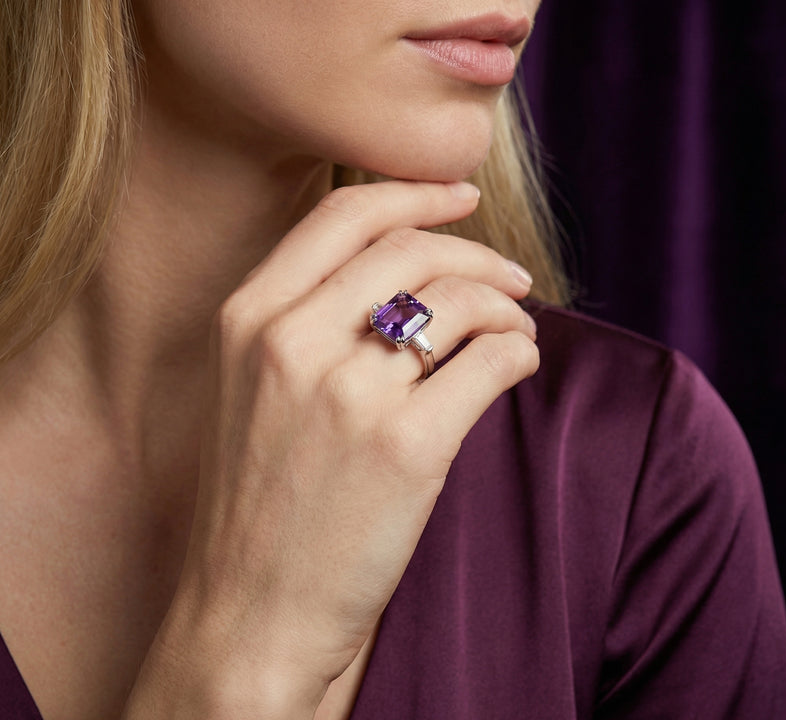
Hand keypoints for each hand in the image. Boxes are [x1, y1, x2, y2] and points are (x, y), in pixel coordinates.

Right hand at [124, 180, 538, 717]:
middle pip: (412, 249)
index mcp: (249, 317)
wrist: (252, 610)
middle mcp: (291, 341)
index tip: (459, 194)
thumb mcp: (253, 386)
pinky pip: (491, 361)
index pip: (343, 215)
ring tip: (517, 328)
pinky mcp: (405, 447)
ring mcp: (347, 393)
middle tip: (512, 276)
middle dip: (476, 252)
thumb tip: (410, 270)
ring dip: (506, 306)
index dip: (412, 192)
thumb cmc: (261, 497)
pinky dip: (519, 352)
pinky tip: (517, 365)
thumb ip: (309, 317)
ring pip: (461, 300)